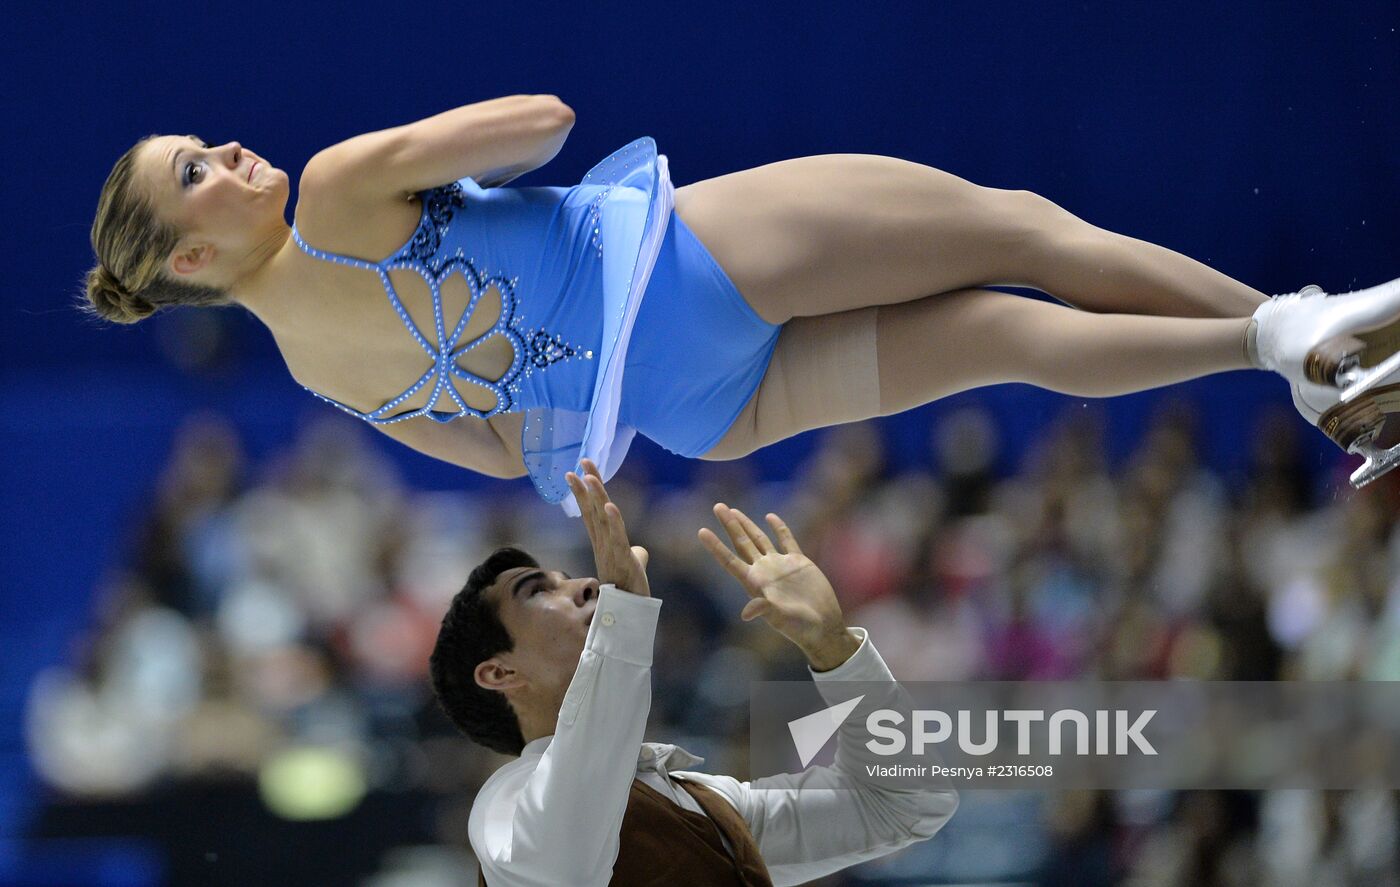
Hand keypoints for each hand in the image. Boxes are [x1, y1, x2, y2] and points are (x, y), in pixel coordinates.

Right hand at [565, 460, 649, 596]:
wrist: (630, 616)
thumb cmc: (630, 593)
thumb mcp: (633, 568)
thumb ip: (636, 555)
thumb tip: (641, 551)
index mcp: (604, 543)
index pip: (592, 511)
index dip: (585, 490)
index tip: (578, 470)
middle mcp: (603, 545)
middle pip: (593, 509)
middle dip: (586, 486)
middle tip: (581, 463)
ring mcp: (610, 552)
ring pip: (601, 520)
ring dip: (596, 497)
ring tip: (589, 477)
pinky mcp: (622, 561)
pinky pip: (617, 538)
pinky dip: (613, 521)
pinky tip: (610, 505)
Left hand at [699, 505, 858, 670]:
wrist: (822, 626)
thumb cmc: (799, 627)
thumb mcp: (780, 619)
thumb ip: (765, 610)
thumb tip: (746, 614)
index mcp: (754, 584)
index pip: (730, 560)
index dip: (715, 546)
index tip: (701, 531)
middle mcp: (764, 571)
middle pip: (741, 543)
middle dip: (729, 525)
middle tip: (717, 506)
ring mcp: (780, 565)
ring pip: (759, 539)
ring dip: (747, 524)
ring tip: (733, 510)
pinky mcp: (798, 562)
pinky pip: (786, 540)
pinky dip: (778, 528)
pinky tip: (770, 516)